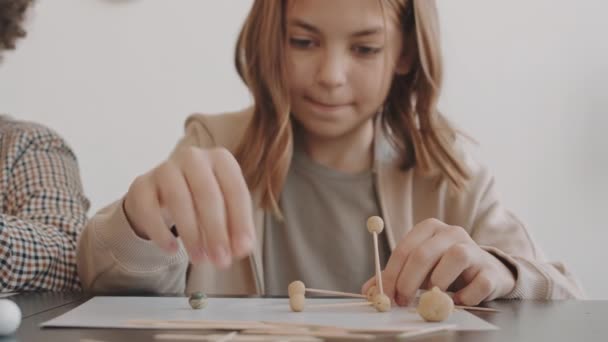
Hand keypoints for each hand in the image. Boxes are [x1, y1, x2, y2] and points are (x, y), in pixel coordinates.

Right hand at [123, 146, 255, 268]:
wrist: (163, 192)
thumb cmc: (202, 200)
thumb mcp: (225, 209)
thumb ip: (236, 229)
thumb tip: (242, 248)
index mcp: (221, 159)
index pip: (236, 191)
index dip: (240, 222)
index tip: (241, 250)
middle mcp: (193, 158)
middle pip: (207, 194)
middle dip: (216, 231)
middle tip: (221, 260)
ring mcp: (165, 168)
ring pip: (178, 200)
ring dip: (191, 234)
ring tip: (199, 259)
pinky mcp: (141, 185)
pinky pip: (149, 209)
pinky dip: (161, 232)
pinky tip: (171, 249)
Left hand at [362, 218, 514, 305]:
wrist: (486, 273)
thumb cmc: (444, 270)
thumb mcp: (417, 270)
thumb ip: (394, 277)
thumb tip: (368, 291)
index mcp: (430, 228)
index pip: (405, 249)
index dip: (391, 275)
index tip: (384, 296)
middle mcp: (452, 233)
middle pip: (424, 253)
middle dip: (408, 281)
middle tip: (402, 301)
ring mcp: (474, 249)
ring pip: (455, 258)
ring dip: (439, 282)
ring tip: (433, 296)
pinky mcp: (491, 271)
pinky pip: (478, 284)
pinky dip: (465, 297)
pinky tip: (458, 301)